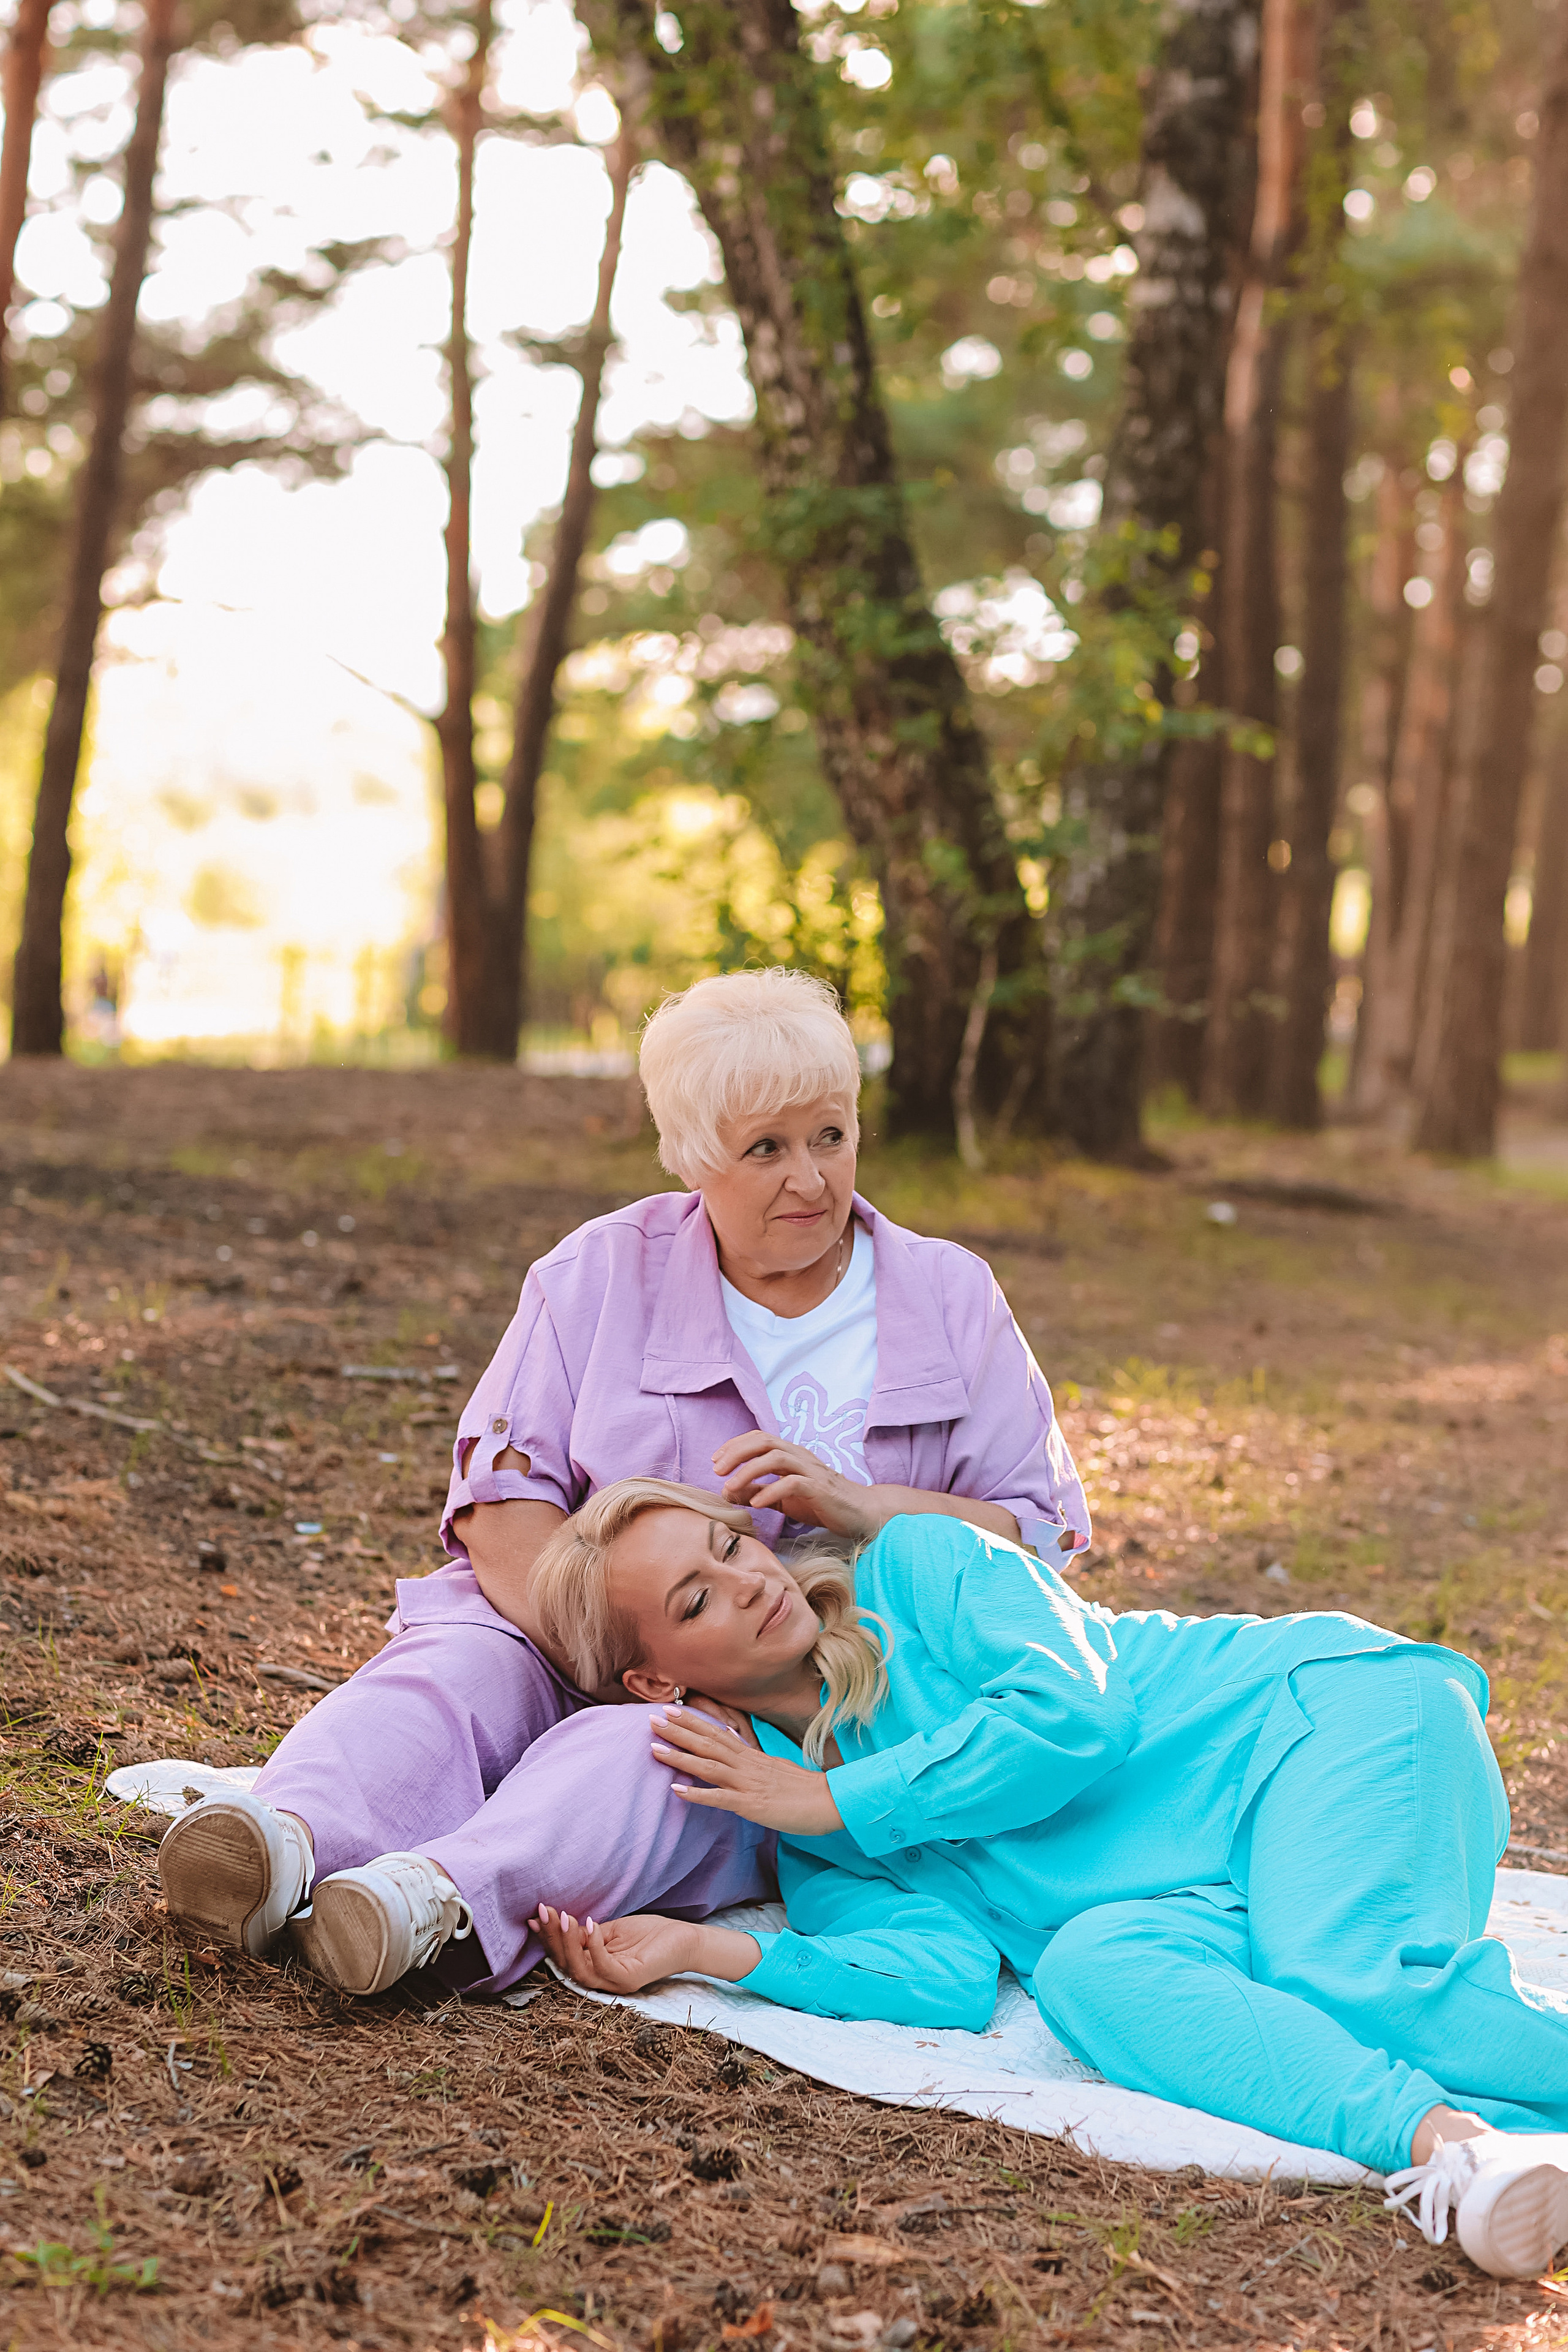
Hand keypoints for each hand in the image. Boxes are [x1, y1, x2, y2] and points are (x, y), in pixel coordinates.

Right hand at [528, 1905, 759, 1992]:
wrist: (684, 1940)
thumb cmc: (649, 1935)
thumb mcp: (611, 1931)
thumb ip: (586, 1934)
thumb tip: (557, 1923)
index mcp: (595, 1970)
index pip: (564, 1958)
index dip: (548, 1939)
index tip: (536, 1916)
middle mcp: (601, 1981)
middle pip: (566, 1965)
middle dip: (553, 1938)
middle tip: (544, 1912)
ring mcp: (615, 1983)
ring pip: (579, 1970)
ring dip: (568, 1942)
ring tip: (564, 1917)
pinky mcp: (629, 1979)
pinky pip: (603, 1965)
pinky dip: (593, 1945)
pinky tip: (589, 1924)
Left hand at [652, 1705, 842, 1835]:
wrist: (830, 1802)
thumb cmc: (803, 1789)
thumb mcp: (774, 1766)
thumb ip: (752, 1757)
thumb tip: (733, 1744)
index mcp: (751, 1756)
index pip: (717, 1733)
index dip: (692, 1721)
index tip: (671, 1708)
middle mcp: (746, 1765)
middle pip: (707, 1743)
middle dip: (678, 1730)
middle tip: (651, 1717)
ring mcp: (748, 1783)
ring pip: (708, 1766)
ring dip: (680, 1757)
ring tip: (654, 1748)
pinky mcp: (751, 1805)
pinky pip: (720, 1799)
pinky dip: (696, 1794)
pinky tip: (675, 1791)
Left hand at [713, 1430, 883, 1538]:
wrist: (861, 1513)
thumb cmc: (822, 1503)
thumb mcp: (784, 1498)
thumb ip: (758, 1491)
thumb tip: (727, 1492)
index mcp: (791, 1455)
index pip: (760, 1438)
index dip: (735, 1445)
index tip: (715, 1461)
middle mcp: (800, 1456)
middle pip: (764, 1441)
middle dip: (737, 1452)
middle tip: (717, 1470)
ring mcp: (811, 1471)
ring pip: (776, 1458)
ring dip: (749, 1471)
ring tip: (730, 1487)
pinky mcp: (820, 1488)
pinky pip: (793, 1483)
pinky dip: (771, 1491)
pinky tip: (756, 1504)